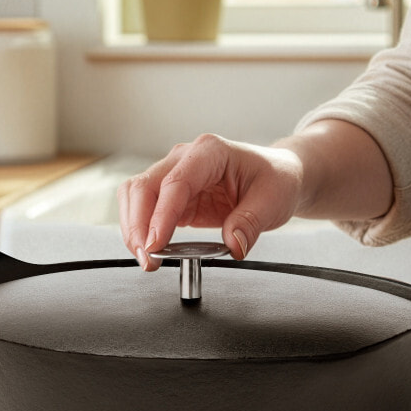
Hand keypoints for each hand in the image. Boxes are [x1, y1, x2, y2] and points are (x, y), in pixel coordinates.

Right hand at [117, 134, 304, 270]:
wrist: (277, 175)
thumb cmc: (275, 178)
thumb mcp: (273, 200)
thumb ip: (251, 223)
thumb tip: (233, 247)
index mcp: (210, 151)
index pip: (175, 182)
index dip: (161, 215)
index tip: (156, 244)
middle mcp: (185, 158)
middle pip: (144, 187)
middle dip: (138, 225)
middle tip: (147, 259)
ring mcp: (174, 175)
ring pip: (136, 196)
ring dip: (133, 228)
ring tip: (146, 259)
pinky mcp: (172, 196)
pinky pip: (145, 210)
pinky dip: (142, 231)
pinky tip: (151, 251)